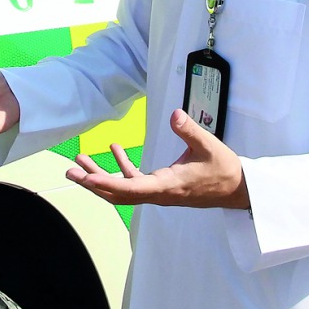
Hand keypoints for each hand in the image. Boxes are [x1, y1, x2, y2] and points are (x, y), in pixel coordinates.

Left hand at [66, 109, 249, 209]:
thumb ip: (190, 130)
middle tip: (71, 170)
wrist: (237, 189)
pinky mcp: (161, 186)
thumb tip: (175, 114)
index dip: (108, 183)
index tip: (88, 178)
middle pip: (118, 193)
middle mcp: (158, 193)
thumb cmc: (224, 170)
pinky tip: (114, 150)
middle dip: (93, 182)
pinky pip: (135, 181)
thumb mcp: (209, 146)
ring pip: (123, 188)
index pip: (131, 189)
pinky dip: (121, 167)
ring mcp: (158, 191)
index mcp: (167, 186)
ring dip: (100, 175)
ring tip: (80, 160)